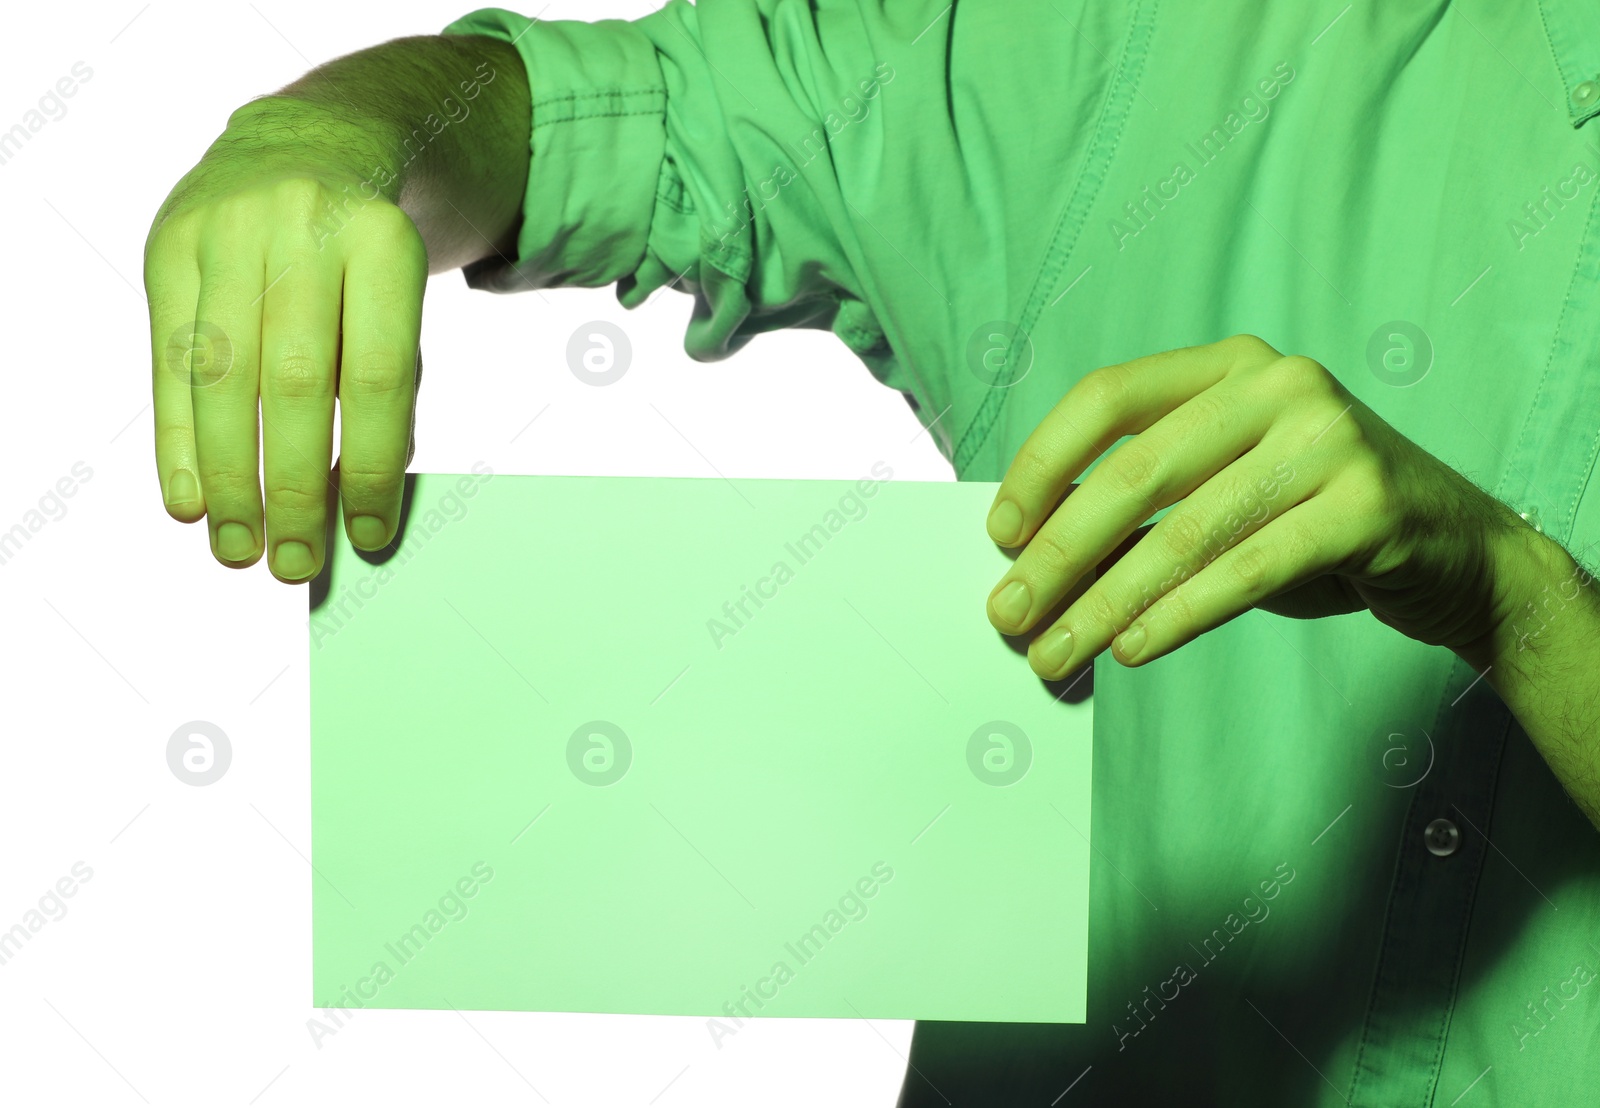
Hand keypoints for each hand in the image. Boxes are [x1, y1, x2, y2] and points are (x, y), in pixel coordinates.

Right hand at [144, 97, 426, 581]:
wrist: (305, 147)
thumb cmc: (364, 257)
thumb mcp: (397, 301)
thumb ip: (382, 385)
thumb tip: (360, 506)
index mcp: (382, 243)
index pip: (377, 377)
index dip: (371, 466)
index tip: (368, 536)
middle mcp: (300, 229)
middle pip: (293, 383)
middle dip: (294, 486)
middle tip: (295, 565)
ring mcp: (226, 231)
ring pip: (221, 376)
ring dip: (227, 478)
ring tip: (239, 548)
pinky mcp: (168, 246)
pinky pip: (168, 360)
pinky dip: (178, 440)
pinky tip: (187, 502)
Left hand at [983, 333, 1531, 677]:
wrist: (1458, 551)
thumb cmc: (1310, 519)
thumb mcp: (1222, 491)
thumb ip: (1143, 504)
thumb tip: (1029, 557)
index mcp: (1228, 365)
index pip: (1108, 397)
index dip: (1042, 465)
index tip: (999, 536)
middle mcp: (1279, 385)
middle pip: (1136, 472)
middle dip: (1059, 554)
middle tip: (1009, 616)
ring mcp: (1331, 438)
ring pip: (1187, 532)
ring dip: (1107, 603)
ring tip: (1058, 653)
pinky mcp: (1369, 505)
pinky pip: (1248, 570)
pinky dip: (1180, 616)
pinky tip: (1134, 649)